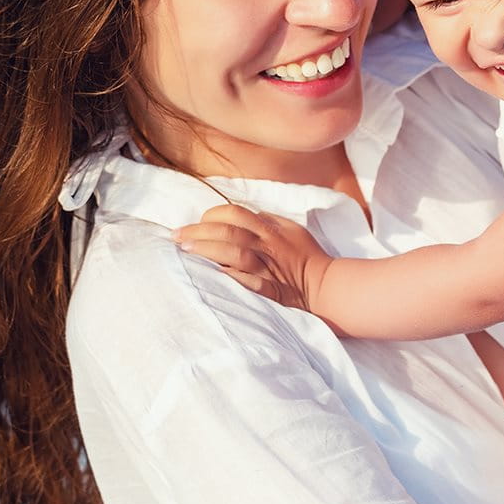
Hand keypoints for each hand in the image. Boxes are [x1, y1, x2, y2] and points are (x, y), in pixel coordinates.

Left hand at [173, 203, 331, 311]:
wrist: (326, 286)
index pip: (236, 213)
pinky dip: (228, 278)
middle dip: (199, 231)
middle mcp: (267, 245)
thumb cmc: (306, 257)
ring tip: (185, 251)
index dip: (212, 215)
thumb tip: (244, 216)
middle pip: (229, 231)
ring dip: (206, 251)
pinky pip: (247, 282)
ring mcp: (267, 268)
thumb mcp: (291, 230)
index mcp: (271, 229)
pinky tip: (210, 277)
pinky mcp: (270, 290)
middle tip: (177, 236)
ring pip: (234, 253)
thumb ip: (267, 221)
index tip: (198, 222)